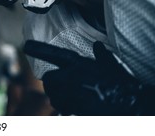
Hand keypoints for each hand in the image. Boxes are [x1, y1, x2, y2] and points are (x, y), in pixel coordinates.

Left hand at [23, 40, 154, 114]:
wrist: (128, 103)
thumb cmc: (120, 83)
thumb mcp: (111, 65)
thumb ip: (101, 55)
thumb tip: (98, 45)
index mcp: (78, 63)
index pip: (54, 54)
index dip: (39, 49)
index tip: (25, 46)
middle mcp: (70, 76)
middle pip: (49, 79)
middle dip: (53, 84)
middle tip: (64, 88)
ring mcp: (69, 91)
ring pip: (54, 95)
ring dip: (59, 97)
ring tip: (75, 98)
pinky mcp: (71, 106)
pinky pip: (61, 107)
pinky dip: (66, 108)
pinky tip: (77, 107)